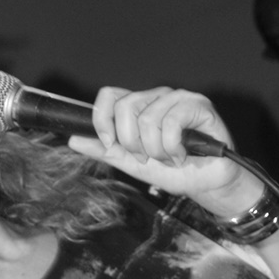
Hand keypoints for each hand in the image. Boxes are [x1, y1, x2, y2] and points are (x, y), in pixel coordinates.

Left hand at [66, 86, 263, 219]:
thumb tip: (74, 139)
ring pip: (148, 119)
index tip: (109, 144)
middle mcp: (156, 97)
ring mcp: (178, 98)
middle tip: (146, 157)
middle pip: (126, 107)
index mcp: (138, 106)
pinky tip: (181, 155)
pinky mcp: (198, 105)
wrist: (204, 183)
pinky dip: (173, 147)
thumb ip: (104, 150)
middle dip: (131, 142)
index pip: (109, 95)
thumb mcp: (130, 163)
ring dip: (156, 150)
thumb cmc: (172, 170)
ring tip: (168, 158)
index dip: (103, 119)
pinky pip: (171, 122)